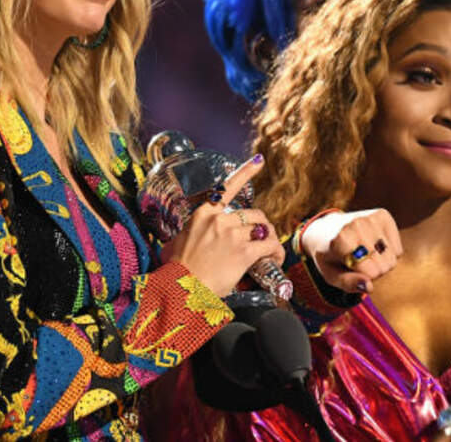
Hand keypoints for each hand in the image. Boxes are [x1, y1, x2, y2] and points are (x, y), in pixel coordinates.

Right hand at [165, 155, 284, 296]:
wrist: (180, 289)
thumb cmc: (175, 270)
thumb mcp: (174, 245)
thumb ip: (184, 238)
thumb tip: (179, 244)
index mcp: (203, 214)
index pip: (228, 187)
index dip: (246, 172)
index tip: (258, 160)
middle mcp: (220, 220)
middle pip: (253, 214)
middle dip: (260, 226)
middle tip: (261, 239)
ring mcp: (233, 235)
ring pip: (264, 230)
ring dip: (269, 240)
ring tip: (269, 252)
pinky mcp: (244, 252)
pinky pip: (269, 246)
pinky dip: (276, 253)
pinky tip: (274, 259)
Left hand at [299, 208, 401, 293]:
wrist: (328, 229)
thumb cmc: (331, 256)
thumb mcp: (332, 275)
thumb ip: (348, 284)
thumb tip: (369, 287)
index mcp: (340, 241)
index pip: (372, 273)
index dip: (364, 277)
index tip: (351, 268)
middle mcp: (356, 225)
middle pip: (384, 266)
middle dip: (373, 270)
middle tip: (358, 260)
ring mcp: (371, 218)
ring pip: (393, 258)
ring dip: (382, 261)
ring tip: (365, 252)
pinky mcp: (383, 215)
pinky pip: (398, 249)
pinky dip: (390, 251)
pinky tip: (374, 244)